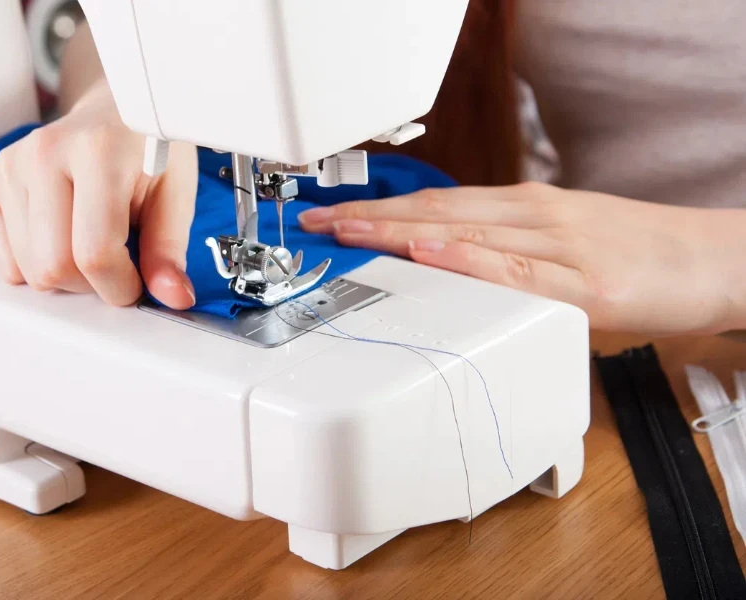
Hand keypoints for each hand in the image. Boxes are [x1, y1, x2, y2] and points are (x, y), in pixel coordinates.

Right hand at [0, 81, 197, 308]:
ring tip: (90, 247)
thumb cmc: (145, 149)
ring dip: (65, 278)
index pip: (95, 252)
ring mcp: (11, 167)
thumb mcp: (175, 193)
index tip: (137, 283)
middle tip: (116, 265)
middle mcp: (44, 154)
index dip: (119, 287)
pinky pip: (4, 261)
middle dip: (91, 286)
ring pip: (27, 270)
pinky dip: (35, 267)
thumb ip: (169, 248)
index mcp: (98, 151)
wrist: (111, 108)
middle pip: (53, 267)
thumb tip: (174, 296)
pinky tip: (62, 240)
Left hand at [298, 182, 745, 334]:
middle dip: (372, 219)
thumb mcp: (559, 241)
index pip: (439, 203)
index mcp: (525, 210)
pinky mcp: (585, 286)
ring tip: (348, 234)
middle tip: (318, 224)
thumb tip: (449, 263)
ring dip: (399, 232)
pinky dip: (467, 260)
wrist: (714, 262)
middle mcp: (535, 218)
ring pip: (465, 234)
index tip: (337, 216)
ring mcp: (559, 247)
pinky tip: (429, 254)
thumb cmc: (635, 255)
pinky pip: (515, 272)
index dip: (382, 209)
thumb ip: (505, 252)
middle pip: (438, 212)